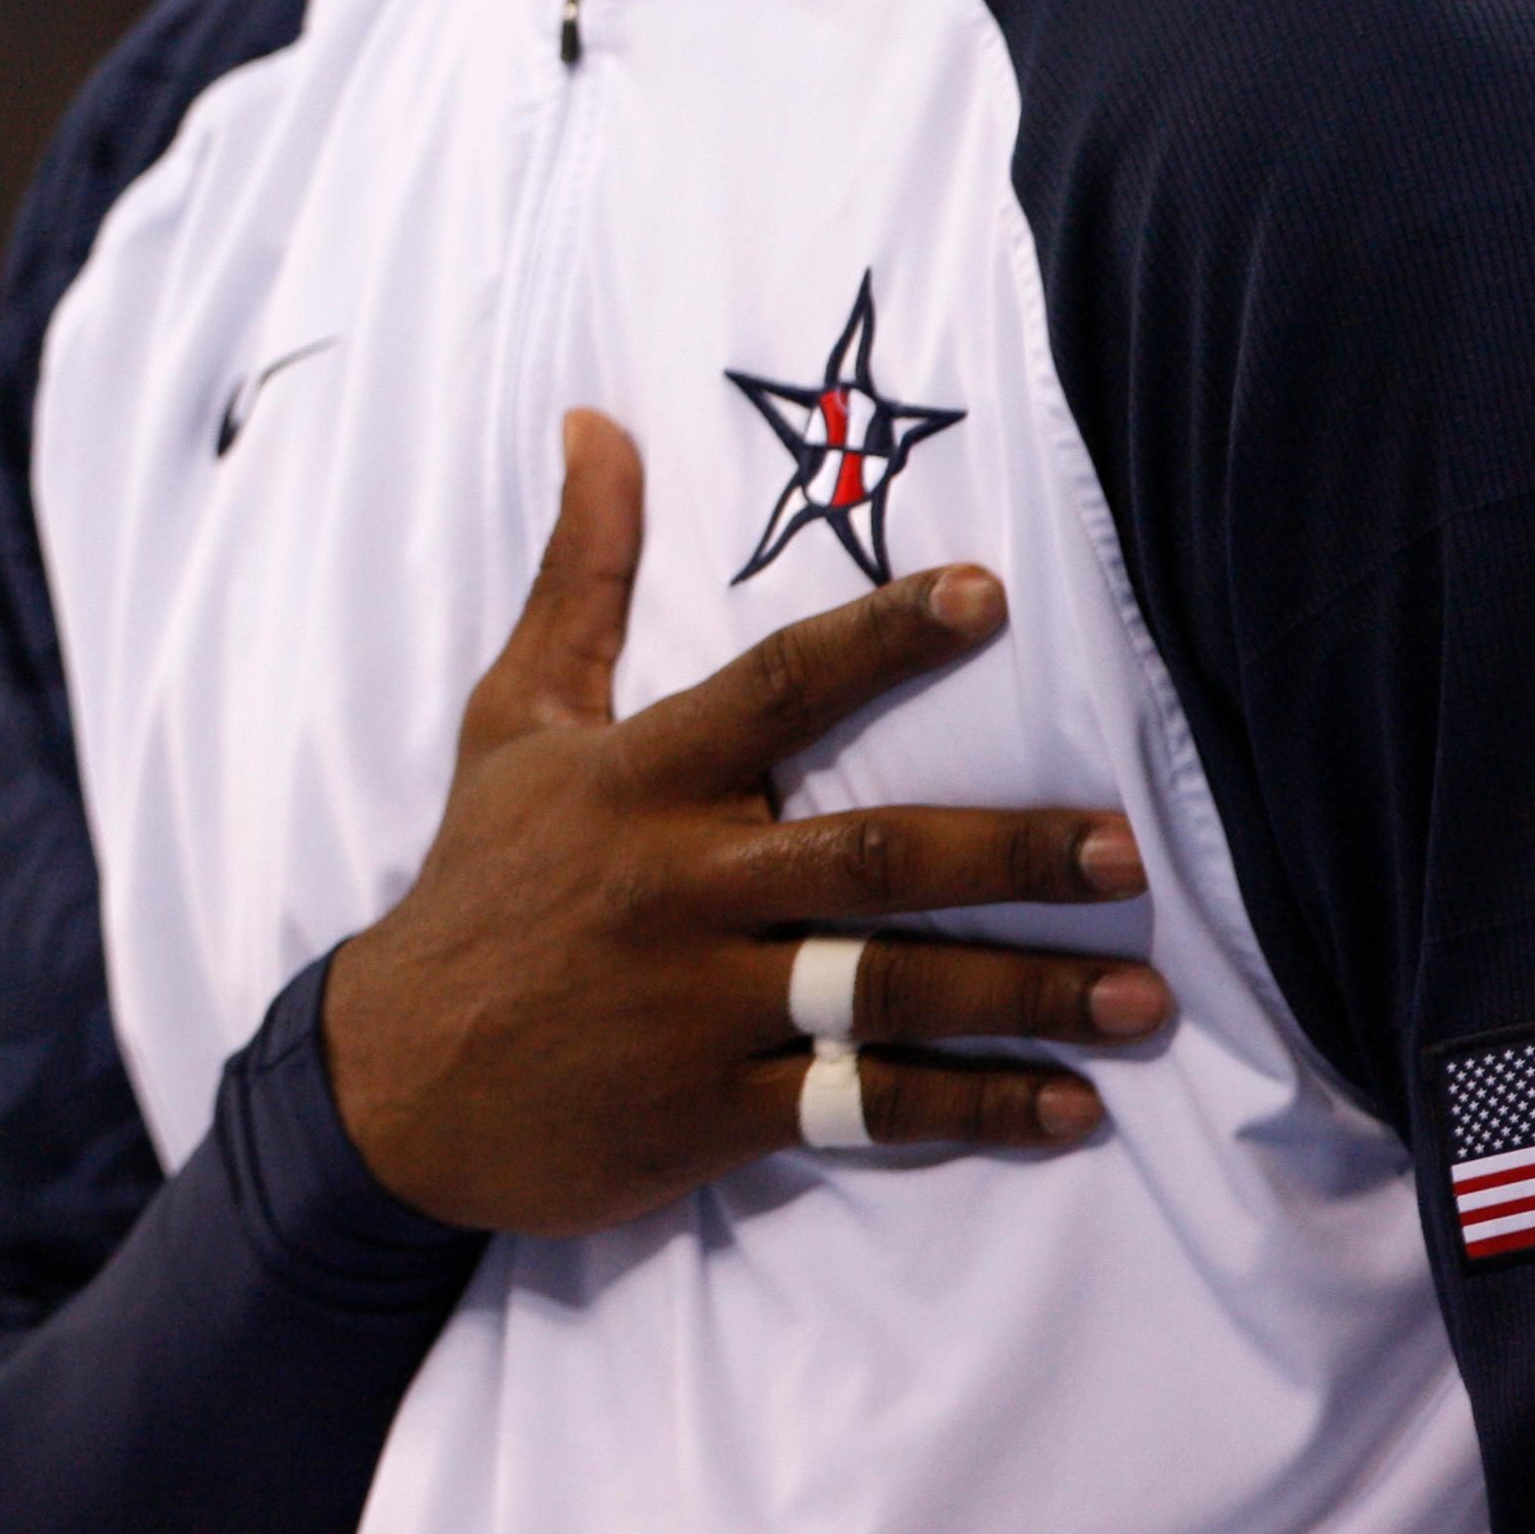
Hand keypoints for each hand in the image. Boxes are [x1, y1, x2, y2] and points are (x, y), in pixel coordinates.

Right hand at [319, 411, 1168, 1237]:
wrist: (393, 1079)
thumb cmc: (480, 880)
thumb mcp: (513, 719)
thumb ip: (579, 578)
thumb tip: (599, 423)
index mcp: (635, 779)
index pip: (775, 688)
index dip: (883, 638)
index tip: (987, 595)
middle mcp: (676, 885)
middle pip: (866, 860)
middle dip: (1005, 854)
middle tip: (1123, 856)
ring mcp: (697, 1005)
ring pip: (884, 990)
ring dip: (1025, 997)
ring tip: (1140, 1001)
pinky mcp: (713, 1110)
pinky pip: (866, 1109)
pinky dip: (973, 1108)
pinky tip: (1067, 1107)